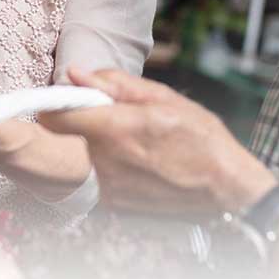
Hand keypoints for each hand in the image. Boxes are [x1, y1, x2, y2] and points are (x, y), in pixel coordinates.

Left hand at [39, 68, 275, 213]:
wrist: (224, 191)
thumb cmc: (202, 141)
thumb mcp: (164, 98)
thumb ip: (115, 84)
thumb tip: (77, 74)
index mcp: (116, 129)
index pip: (54, 115)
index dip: (58, 103)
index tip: (74, 99)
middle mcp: (105, 161)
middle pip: (66, 135)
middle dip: (82, 122)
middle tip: (114, 119)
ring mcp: (107, 187)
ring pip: (81, 155)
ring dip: (97, 145)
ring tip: (134, 144)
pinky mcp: (112, 204)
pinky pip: (96, 175)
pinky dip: (108, 166)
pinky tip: (138, 164)